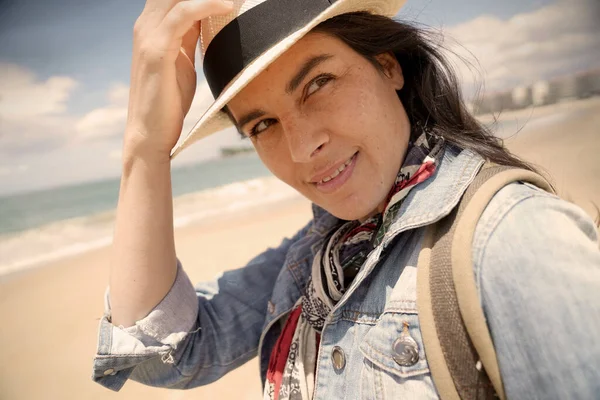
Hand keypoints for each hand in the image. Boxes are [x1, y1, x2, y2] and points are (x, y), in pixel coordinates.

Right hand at [124, 0, 232, 160]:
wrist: (150, 133)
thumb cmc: (169, 100)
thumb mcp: (183, 59)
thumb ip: (191, 35)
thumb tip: (210, 19)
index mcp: (153, 25)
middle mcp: (146, 24)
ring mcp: (148, 35)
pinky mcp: (155, 49)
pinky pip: (182, 15)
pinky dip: (206, 5)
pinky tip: (228, 5)